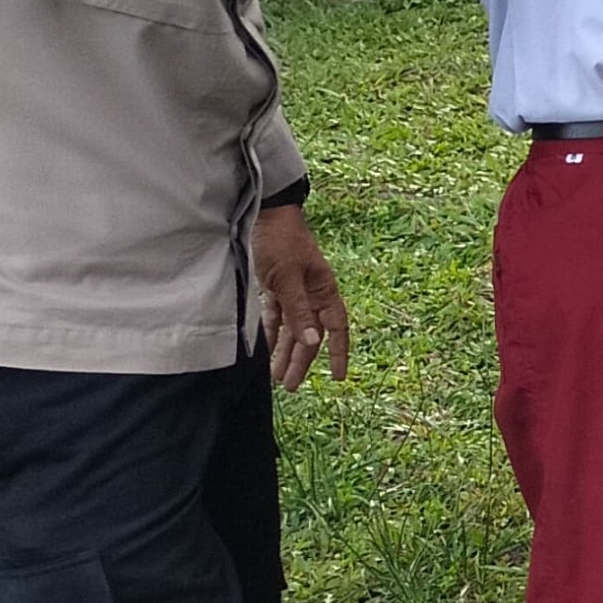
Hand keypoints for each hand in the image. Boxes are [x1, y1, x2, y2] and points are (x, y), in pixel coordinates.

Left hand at [254, 203, 351, 389]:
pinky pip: (276, 319)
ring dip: (285, 353)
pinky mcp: (274, 289)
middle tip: (290, 386)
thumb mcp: (289, 278)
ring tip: (277, 377)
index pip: (337, 329)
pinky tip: (267, 351)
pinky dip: (272, 335)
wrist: (264, 216)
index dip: (338, 353)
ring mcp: (293, 293)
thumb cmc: (282, 242)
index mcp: (324, 291)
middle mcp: (312, 295)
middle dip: (301, 362)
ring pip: (292, 330)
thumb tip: (314, 343)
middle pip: (310, 335)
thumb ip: (300, 311)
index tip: (338, 378)